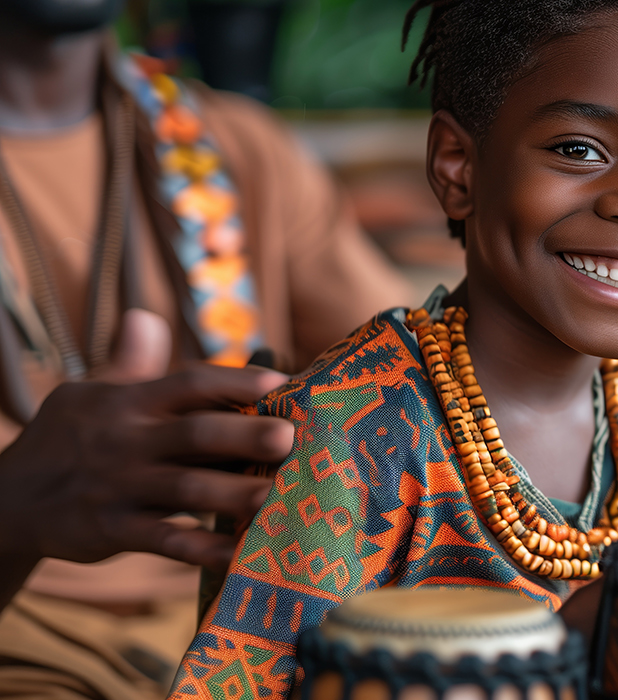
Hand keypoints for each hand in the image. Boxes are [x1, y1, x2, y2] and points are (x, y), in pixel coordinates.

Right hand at [0, 310, 291, 585]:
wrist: (6, 498)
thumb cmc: (69, 438)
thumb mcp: (91, 395)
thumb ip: (129, 362)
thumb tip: (146, 317)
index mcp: (130, 402)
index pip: (188, 383)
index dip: (234, 380)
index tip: (280, 381)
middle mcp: (128, 441)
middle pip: (194, 434)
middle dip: (243, 435)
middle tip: (289, 437)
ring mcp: (120, 487)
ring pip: (185, 489)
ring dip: (231, 493)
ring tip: (276, 495)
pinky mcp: (112, 530)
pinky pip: (163, 540)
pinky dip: (201, 548)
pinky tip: (239, 553)